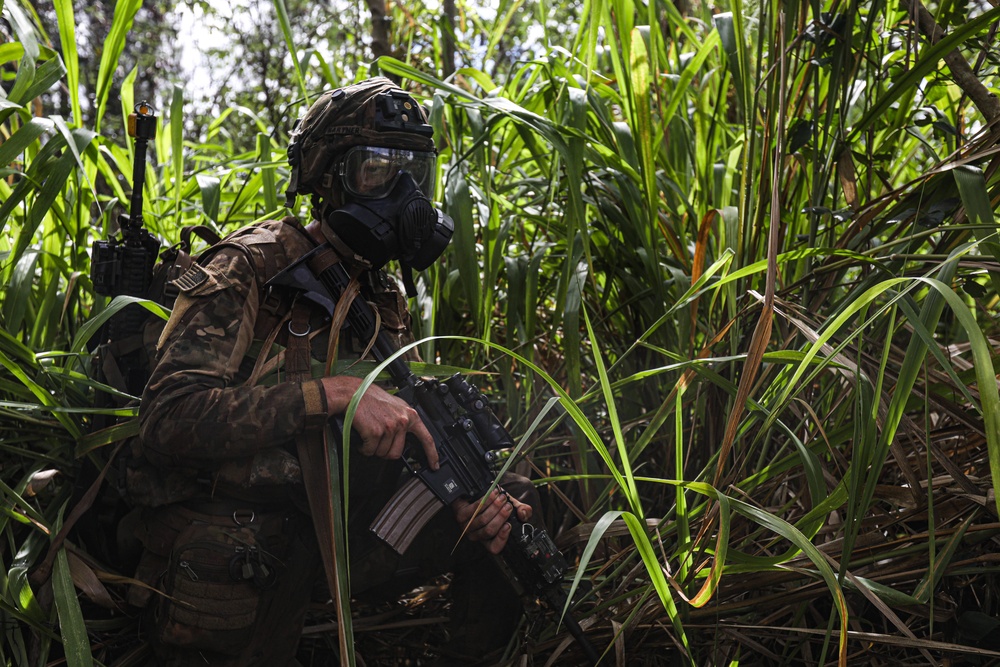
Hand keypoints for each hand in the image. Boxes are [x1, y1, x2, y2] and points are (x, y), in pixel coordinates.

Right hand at [320, 376, 437, 468]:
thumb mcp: (394, 406)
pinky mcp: (376, 432)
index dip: (431, 454)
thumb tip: (405, 437)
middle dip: (385, 452)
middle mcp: (402, 421)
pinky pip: (370, 451)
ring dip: (373, 449)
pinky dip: (364, 448)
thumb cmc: (370, 398)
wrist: (352, 393)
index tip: (434, 465)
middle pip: (397, 453)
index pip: (426, 438)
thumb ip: (403, 420)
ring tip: (369, 435)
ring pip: (382, 453)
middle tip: (377, 442)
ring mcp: (390, 427)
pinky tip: (362, 438)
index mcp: (409, 415)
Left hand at [452, 488, 532, 554]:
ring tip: (502, 498)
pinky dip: (486, 501)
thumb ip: (522, 511)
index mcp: (488, 539)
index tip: (508, 525)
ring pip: (482, 520)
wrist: (477, 492)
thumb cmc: (494, 504)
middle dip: (500, 517)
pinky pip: (475, 509)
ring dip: (494, 507)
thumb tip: (524, 514)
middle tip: (508, 506)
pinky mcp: (460, 515)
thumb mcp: (511, 507)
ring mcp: (467, 526)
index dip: (502, 538)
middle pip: (489, 530)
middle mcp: (477, 535)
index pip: (494, 548)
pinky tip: (493, 494)